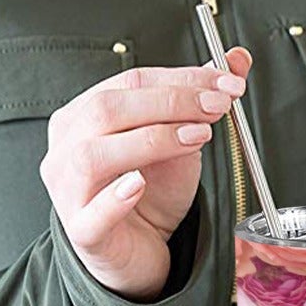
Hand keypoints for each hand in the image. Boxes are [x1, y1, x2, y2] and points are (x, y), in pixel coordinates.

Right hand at [40, 47, 252, 301]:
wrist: (140, 245)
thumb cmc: (152, 188)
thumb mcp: (182, 137)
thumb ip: (203, 98)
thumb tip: (237, 59)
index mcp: (85, 115)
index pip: (130, 82)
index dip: (182, 78)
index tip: (227, 83)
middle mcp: (67, 148)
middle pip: (107, 110)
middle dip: (170, 103)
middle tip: (218, 107)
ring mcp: (68, 191)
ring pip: (93, 156)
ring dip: (151, 140)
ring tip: (196, 137)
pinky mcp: (83, 231)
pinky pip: (91, 214)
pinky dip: (115, 197)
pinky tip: (139, 184)